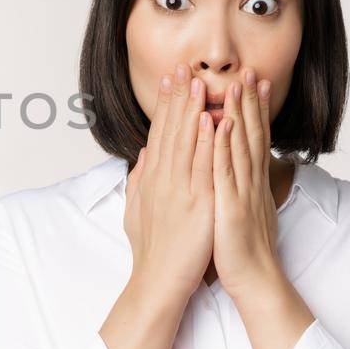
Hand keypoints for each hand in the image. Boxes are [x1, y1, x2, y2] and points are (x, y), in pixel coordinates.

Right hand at [123, 62, 216, 297]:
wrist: (157, 281)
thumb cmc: (152, 249)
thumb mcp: (138, 209)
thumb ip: (140, 180)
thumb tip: (143, 156)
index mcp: (152, 179)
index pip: (160, 133)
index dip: (166, 104)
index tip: (172, 79)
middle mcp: (162, 179)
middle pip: (170, 130)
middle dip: (177, 97)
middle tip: (183, 67)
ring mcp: (178, 190)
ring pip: (186, 142)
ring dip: (192, 110)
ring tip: (197, 82)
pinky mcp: (196, 204)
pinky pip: (202, 167)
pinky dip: (207, 142)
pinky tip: (211, 120)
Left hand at [211, 67, 284, 295]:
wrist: (255, 280)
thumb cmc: (242, 249)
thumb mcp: (239, 210)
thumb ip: (235, 187)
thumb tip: (229, 170)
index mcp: (248, 183)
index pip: (251, 139)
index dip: (251, 110)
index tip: (251, 83)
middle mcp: (249, 182)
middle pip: (250, 134)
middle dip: (249, 101)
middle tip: (249, 70)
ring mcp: (241, 192)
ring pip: (240, 145)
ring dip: (239, 113)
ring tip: (236, 84)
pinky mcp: (230, 206)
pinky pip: (226, 170)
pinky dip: (223, 145)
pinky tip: (221, 123)